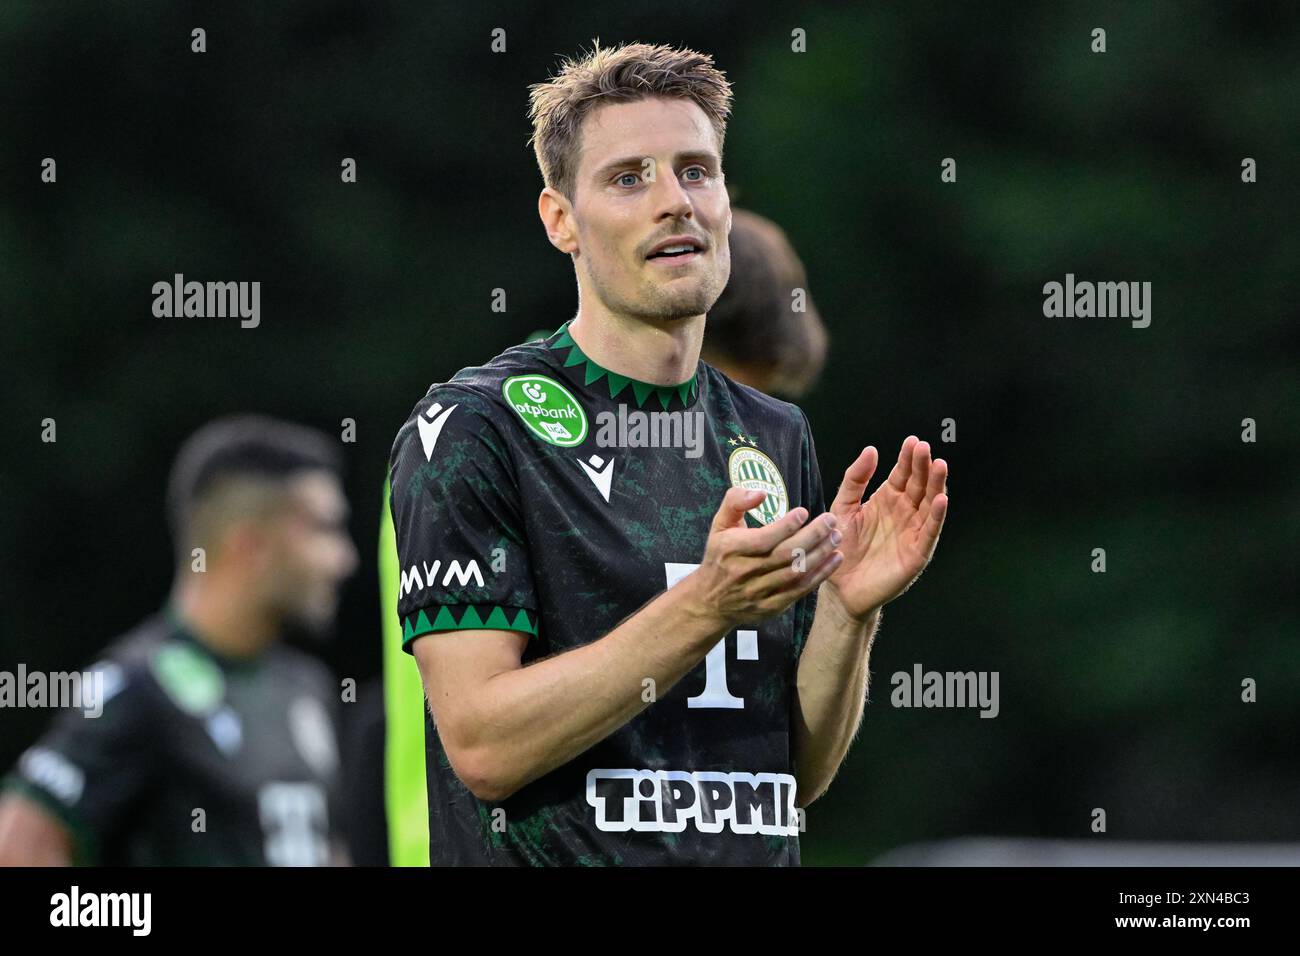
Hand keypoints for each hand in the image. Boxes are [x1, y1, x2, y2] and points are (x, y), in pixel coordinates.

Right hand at [687, 486, 843, 628]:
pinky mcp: (771, 607)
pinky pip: (799, 590)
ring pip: (795, 572)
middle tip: (830, 521)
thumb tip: (761, 492)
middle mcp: (745, 571)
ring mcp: (758, 592)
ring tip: (836, 537)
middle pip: (784, 555)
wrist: (711, 601)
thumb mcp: (719, 524)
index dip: (787, 526)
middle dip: (812, 536)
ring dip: (820, 554)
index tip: (804, 512)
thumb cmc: (720, 555)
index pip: (764, 538)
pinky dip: (820, 575)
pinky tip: (834, 560)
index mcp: (732, 549)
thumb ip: (736, 501)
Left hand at [825, 436, 948, 619]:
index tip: (912, 441)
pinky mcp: (917, 553)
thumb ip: (855, 480)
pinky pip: (930, 531)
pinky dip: (938, 516)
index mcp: (887, 500)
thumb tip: (871, 450)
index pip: (902, 474)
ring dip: (936, 485)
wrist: (840, 587)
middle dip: (923, 466)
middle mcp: (904, 513)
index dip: (908, 458)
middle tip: (925, 448)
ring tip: (939, 466)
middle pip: (919, 485)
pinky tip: (941, 499)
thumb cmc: (841, 547)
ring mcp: (913, 532)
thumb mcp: (843, 507)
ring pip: (930, 504)